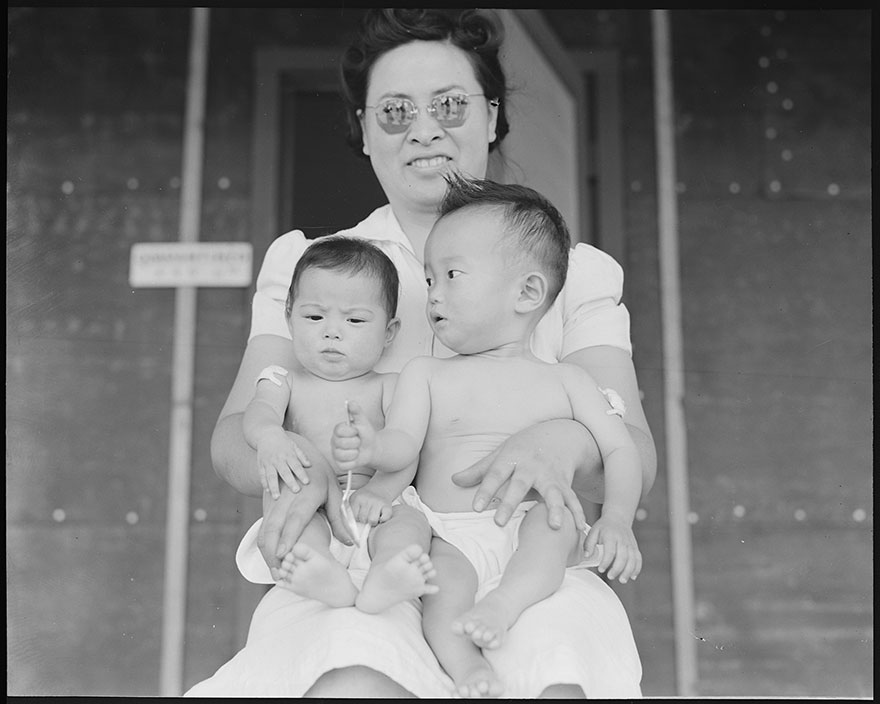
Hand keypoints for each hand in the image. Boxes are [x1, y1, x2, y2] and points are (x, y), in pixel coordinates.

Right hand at [255, 430, 311, 498]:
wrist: (266, 434)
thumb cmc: (283, 442)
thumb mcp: (294, 446)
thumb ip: (302, 456)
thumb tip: (310, 465)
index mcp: (288, 454)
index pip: (296, 465)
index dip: (301, 474)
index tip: (307, 482)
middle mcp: (278, 459)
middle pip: (284, 472)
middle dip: (290, 482)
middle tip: (296, 491)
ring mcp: (268, 462)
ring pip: (271, 476)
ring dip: (274, 487)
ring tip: (277, 497)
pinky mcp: (261, 465)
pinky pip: (262, 475)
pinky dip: (264, 483)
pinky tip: (267, 491)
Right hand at [256, 443, 351, 577]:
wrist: (295, 454)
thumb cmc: (320, 476)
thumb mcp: (334, 492)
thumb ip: (340, 519)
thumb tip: (352, 543)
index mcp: (306, 495)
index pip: (295, 519)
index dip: (288, 537)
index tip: (282, 554)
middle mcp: (286, 499)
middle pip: (273, 528)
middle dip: (272, 553)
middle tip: (278, 575)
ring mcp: (273, 502)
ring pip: (264, 530)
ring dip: (266, 552)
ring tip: (274, 572)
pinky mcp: (267, 506)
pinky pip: (262, 528)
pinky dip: (264, 545)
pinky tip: (271, 560)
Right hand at [331, 400, 375, 470]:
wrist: (372, 448)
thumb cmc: (366, 434)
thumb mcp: (363, 421)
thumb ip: (357, 411)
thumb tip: (351, 402)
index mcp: (338, 430)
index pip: (339, 431)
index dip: (350, 432)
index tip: (356, 431)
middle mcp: (334, 441)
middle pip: (341, 443)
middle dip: (355, 442)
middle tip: (358, 441)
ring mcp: (336, 453)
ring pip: (342, 455)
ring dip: (355, 453)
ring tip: (358, 450)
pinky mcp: (340, 464)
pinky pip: (345, 465)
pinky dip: (354, 462)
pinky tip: (356, 458)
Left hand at [349, 486, 392, 525]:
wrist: (379, 490)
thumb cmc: (365, 499)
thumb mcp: (355, 501)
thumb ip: (351, 510)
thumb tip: (352, 526)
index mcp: (357, 498)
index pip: (353, 516)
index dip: (356, 518)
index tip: (358, 515)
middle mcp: (368, 498)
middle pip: (363, 519)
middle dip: (364, 520)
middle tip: (367, 515)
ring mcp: (378, 502)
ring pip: (372, 521)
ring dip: (372, 521)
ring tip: (373, 516)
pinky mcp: (387, 506)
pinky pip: (384, 518)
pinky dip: (383, 520)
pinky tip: (381, 516)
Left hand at [451, 419, 587, 531]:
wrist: (558, 435)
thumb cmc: (523, 448)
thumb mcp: (500, 454)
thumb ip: (479, 470)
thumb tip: (453, 480)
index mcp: (511, 458)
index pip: (494, 475)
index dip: (485, 491)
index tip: (475, 508)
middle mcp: (531, 466)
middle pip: (519, 485)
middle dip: (510, 503)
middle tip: (498, 523)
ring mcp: (550, 475)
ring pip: (553, 492)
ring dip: (555, 508)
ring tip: (555, 526)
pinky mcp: (565, 483)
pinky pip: (573, 499)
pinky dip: (577, 513)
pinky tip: (580, 529)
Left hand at [584, 515, 641, 582]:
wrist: (618, 518)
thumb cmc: (603, 527)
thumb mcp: (593, 531)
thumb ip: (589, 544)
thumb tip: (587, 556)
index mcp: (611, 536)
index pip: (610, 551)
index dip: (606, 562)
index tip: (601, 569)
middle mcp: (622, 540)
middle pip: (623, 557)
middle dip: (617, 569)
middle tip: (610, 576)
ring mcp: (630, 544)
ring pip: (632, 559)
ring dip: (628, 571)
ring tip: (622, 580)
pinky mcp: (635, 547)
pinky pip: (638, 559)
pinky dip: (637, 568)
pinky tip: (632, 576)